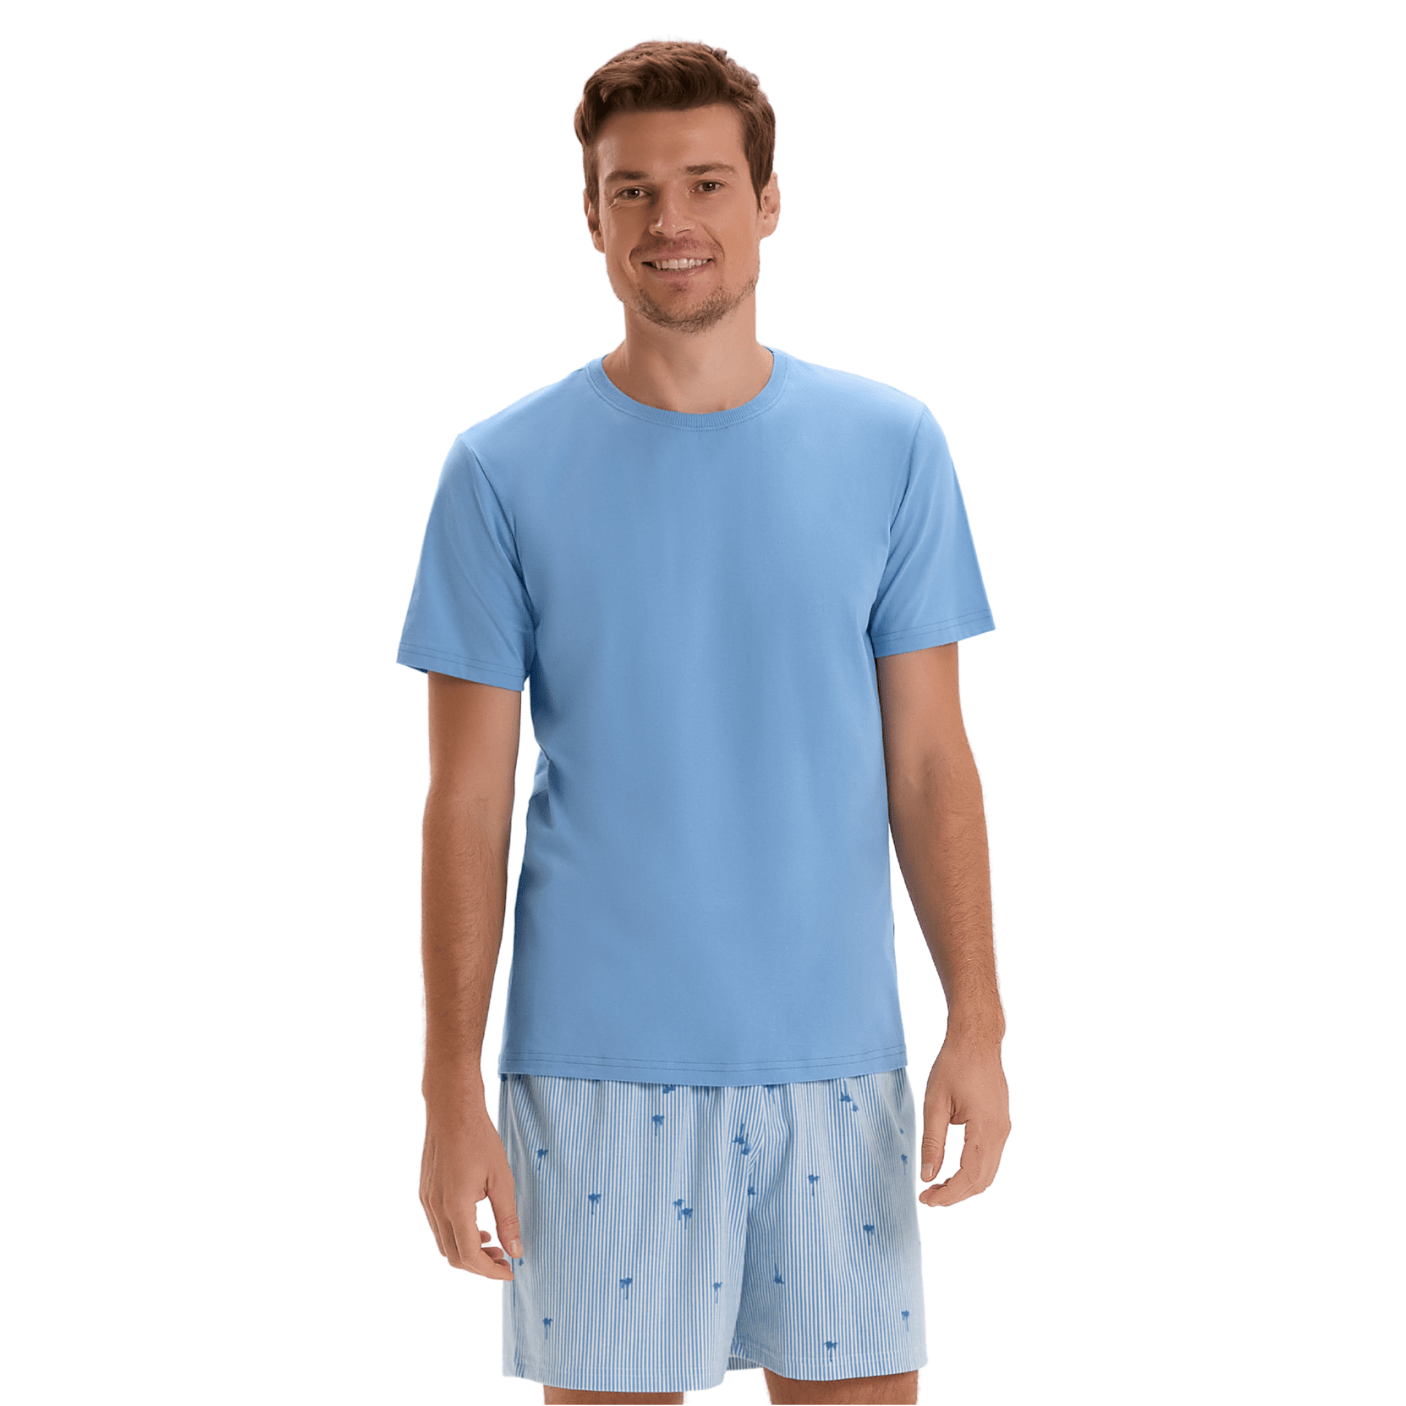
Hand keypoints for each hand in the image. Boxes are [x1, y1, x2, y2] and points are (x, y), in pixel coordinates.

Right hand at [420, 1094, 522, 1278]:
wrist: (451, 1109)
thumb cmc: (479, 1139)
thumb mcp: (502, 1179)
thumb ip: (508, 1218)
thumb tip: (516, 1250)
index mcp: (455, 1206)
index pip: (469, 1256)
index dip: (489, 1271)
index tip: (509, 1271)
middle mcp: (436, 1208)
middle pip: (453, 1256)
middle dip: (479, 1265)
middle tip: (504, 1258)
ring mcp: (426, 1201)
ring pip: (443, 1244)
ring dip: (467, 1251)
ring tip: (492, 1242)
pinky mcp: (424, 1193)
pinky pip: (438, 1227)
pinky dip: (456, 1235)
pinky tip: (476, 1224)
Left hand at [918, 1036, 1010, 1206]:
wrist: (977, 1040)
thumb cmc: (955, 1065)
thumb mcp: (935, 1103)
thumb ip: (932, 1142)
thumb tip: (928, 1176)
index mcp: (986, 1128)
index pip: (970, 1176)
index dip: (949, 1194)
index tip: (926, 1199)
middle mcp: (1000, 1132)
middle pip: (982, 1180)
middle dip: (956, 1195)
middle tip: (928, 1197)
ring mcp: (1003, 1129)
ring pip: (988, 1172)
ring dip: (964, 1185)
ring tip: (937, 1186)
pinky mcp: (1001, 1124)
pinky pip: (990, 1158)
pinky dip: (972, 1171)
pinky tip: (952, 1170)